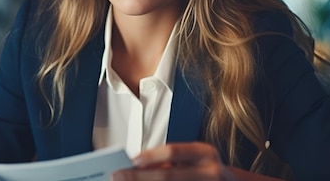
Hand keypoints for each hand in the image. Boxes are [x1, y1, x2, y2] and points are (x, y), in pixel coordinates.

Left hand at [111, 142, 234, 180]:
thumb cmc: (205, 169)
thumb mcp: (192, 159)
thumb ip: (167, 161)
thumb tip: (136, 165)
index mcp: (205, 153)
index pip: (173, 151)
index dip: (151, 156)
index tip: (131, 160)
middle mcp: (210, 171)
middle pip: (168, 176)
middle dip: (139, 178)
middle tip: (118, 176)